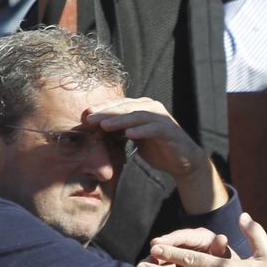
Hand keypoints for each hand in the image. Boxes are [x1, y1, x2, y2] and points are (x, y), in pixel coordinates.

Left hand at [85, 96, 225, 210]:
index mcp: (141, 108)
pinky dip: (142, 130)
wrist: (182, 161)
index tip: (83, 116)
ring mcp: (161, 118)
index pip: (118, 105)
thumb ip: (119, 131)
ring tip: (104, 125)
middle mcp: (151, 108)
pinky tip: (130, 134)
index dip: (101, 109)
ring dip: (120, 120)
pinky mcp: (170, 130)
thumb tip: (94, 130)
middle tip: (89, 118)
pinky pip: (154, 128)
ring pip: (137, 115)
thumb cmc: (156, 148)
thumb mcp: (133, 138)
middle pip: (125, 107)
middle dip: (106, 112)